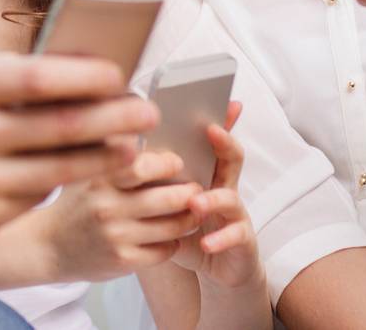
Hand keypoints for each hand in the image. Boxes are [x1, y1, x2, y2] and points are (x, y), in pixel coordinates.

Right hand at [0, 54, 158, 261]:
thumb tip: (64, 66)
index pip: (36, 77)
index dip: (85, 74)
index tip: (118, 71)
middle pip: (60, 124)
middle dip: (113, 116)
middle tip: (146, 109)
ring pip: (61, 167)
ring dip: (105, 155)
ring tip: (134, 144)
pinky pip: (40, 196)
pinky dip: (70, 181)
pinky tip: (92, 171)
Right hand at [43, 147, 202, 280]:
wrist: (47, 246)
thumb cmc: (75, 202)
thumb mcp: (86, 171)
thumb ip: (112, 150)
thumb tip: (142, 116)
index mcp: (99, 178)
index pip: (143, 166)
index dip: (168, 163)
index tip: (177, 162)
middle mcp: (106, 206)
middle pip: (166, 198)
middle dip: (189, 192)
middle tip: (197, 188)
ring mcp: (115, 236)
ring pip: (171, 227)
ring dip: (189, 218)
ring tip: (194, 210)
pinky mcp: (122, 261)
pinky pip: (164, 250)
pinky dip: (174, 241)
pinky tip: (172, 234)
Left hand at [171, 101, 261, 290]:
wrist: (217, 268)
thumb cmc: (189, 230)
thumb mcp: (171, 203)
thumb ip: (156, 180)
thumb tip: (122, 152)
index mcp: (207, 173)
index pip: (212, 140)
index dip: (215, 118)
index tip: (210, 97)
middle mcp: (225, 187)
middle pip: (232, 156)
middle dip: (224, 141)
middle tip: (211, 130)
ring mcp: (236, 212)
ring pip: (231, 197)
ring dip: (213, 198)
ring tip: (195, 202)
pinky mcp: (242, 239)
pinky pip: (235, 235)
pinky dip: (220, 239)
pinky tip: (205, 243)